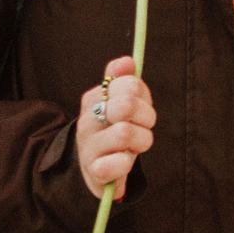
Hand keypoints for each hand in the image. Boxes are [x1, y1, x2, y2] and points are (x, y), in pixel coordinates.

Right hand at [75, 56, 155, 200]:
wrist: (95, 169)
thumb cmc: (113, 131)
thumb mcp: (118, 103)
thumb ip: (122, 79)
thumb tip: (127, 61)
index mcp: (92, 99)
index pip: (129, 84)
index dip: (144, 96)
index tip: (142, 106)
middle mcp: (87, 121)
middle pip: (127, 105)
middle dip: (146, 117)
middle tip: (144, 126)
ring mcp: (88, 147)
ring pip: (126, 133)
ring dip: (142, 140)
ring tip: (136, 145)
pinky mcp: (95, 171)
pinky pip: (119, 163)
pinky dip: (128, 163)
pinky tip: (124, 162)